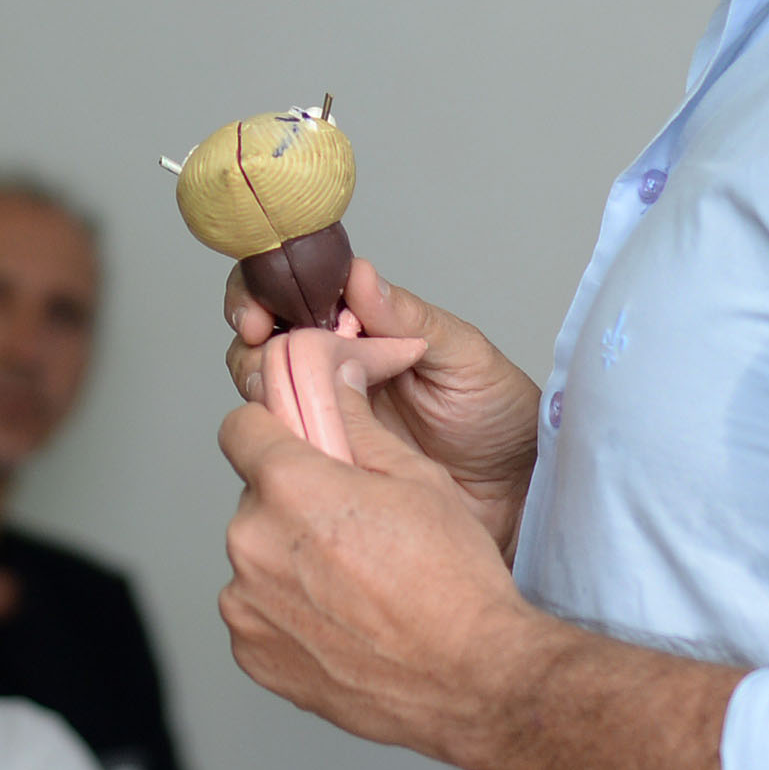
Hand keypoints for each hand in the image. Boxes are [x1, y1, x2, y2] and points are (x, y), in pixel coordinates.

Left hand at [216, 384, 563, 769]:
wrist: (471, 677)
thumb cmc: (453, 581)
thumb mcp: (417, 478)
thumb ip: (357, 425)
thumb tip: (330, 380)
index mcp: (289, 486)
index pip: (239, 429)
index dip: (269, 432)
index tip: (291, 446)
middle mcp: (252, 541)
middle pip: (254, 500)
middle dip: (291, 506)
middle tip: (350, 533)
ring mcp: (246, 603)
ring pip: (256, 559)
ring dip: (289, 563)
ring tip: (353, 587)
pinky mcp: (251, 652)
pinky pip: (258, 613)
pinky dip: (289, 614)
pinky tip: (341, 624)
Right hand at [230, 258, 537, 553]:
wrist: (516, 493)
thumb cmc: (500, 417)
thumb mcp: (464, 357)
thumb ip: (410, 318)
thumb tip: (360, 275)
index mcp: (366, 326)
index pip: (297, 292)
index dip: (265, 293)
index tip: (263, 313)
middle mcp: (336, 366)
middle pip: (263, 340)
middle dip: (252, 342)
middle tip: (266, 352)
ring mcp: (327, 415)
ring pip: (262, 391)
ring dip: (259, 387)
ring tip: (287, 398)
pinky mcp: (327, 460)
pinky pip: (284, 445)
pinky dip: (278, 438)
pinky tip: (299, 438)